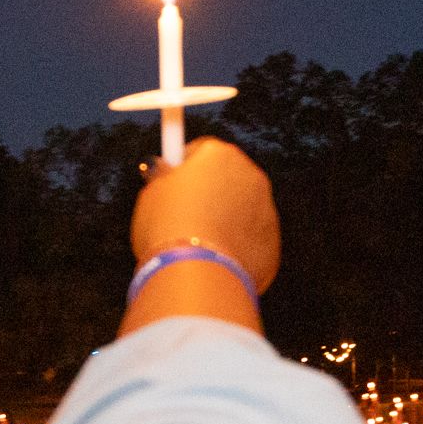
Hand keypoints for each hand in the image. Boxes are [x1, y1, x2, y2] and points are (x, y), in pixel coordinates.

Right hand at [131, 136, 279, 289]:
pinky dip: (235, 245)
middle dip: (208, 192)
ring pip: (241, 209)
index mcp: (220, 154)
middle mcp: (250, 175)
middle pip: (226, 177)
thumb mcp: (151, 194)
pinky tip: (213, 259)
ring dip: (223, 219)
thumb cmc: (169, 229)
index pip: (200, 150)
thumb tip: (165, 171)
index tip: (171, 185)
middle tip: (181, 216)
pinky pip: (250, 238)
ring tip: (196, 243)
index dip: (183, 168)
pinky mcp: (271, 242)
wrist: (196, 273)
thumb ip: (163, 176)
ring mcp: (266, 209)